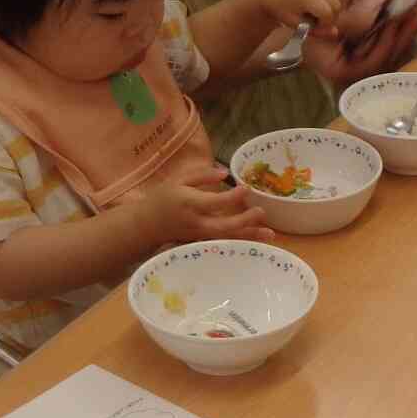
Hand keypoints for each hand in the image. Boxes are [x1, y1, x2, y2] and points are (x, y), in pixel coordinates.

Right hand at [134, 151, 270, 249]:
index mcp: (189, 203)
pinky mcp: (202, 244)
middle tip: (262, 212)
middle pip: (224, 226)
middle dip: (245, 221)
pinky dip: (241, 243)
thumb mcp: (178, 180)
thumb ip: (201, 175)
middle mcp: (196, 222)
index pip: (215, 202)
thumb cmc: (162, 199)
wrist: (146, 225)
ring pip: (228, 239)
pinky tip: (257, 241)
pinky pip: (224, 244)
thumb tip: (225, 173)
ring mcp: (200, 236)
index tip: (246, 188)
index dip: (233, 196)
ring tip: (270, 235)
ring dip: (249, 237)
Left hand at [256, 0, 351, 29]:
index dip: (326, 23)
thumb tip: (336, 32)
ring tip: (327, 7)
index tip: (318, 25)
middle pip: (337, 3)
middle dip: (333, 14)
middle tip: (322, 17)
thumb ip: (317, 30)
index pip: (328, 12)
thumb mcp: (297, 24)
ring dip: (339, 3)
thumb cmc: (284, 10)